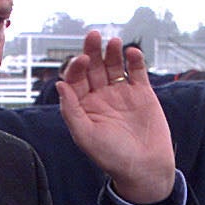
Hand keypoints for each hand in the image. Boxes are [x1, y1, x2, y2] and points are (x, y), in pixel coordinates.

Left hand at [55, 32, 176, 203]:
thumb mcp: (85, 136)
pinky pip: (136, 71)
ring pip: (114, 65)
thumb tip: (59, 85)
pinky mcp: (142, 93)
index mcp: (84, 105)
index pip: (76, 78)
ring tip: (114, 42)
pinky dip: (134, 60)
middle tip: (94, 36)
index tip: (83, 60)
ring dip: (112, 52)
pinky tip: (131, 52)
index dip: (77, 66)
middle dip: (92, 51)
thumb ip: (71, 111)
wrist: (145, 168)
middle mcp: (101, 96)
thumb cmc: (112, 157)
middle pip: (93, 66)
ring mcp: (122, 93)